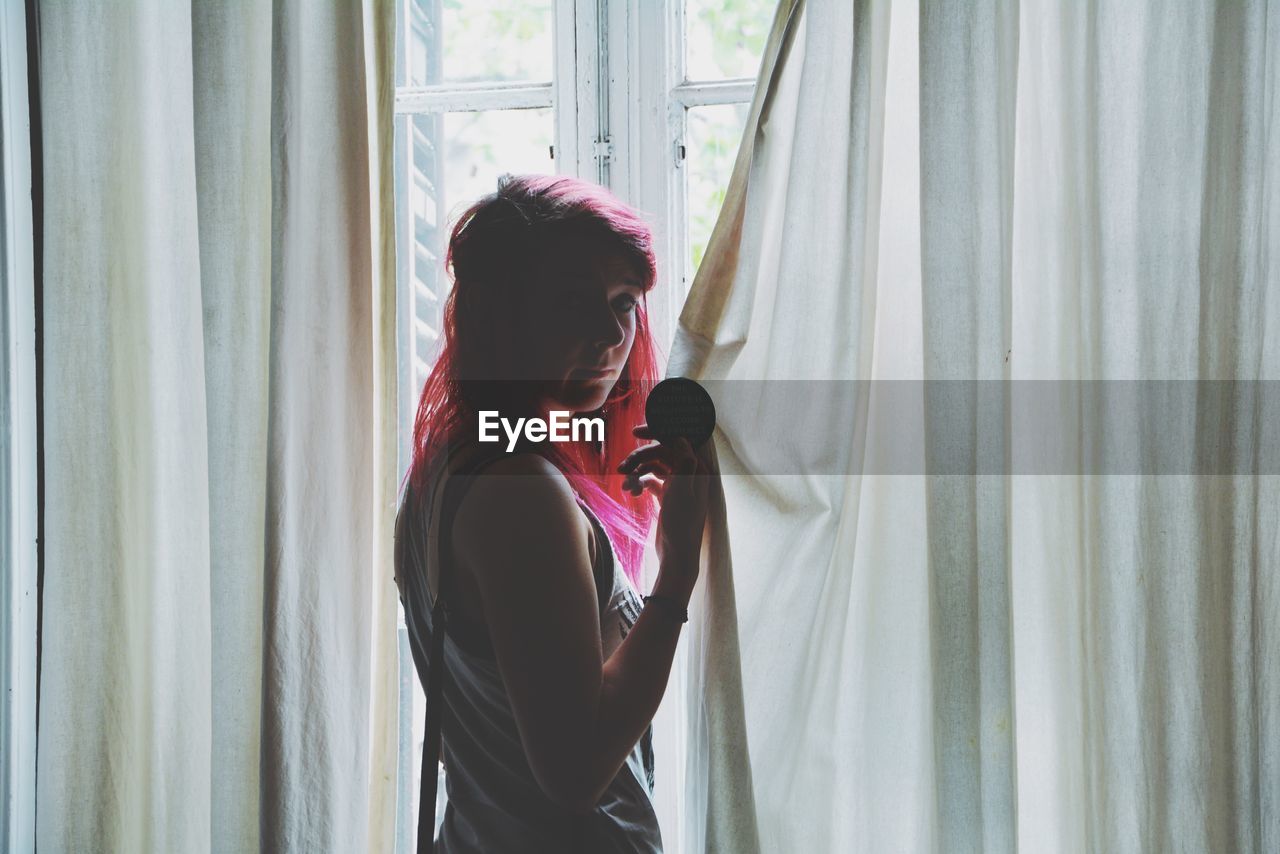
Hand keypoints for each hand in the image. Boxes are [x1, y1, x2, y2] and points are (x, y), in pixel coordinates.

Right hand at [617, 425, 715, 568]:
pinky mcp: (666, 495)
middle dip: (640, 458)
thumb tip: (681, 438)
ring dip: (637, 472)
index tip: (635, 431)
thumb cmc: (681, 525)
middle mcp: (688, 473)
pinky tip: (630, 492)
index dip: (656, 433)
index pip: (676, 441)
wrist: (677, 556)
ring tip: (625, 486)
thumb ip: (682, 463)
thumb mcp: (681, 492)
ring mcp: (677, 484)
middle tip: (621, 468)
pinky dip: (639, 483)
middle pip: (661, 453)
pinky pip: (650, 480)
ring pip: (653, 466)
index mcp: (696, 469)